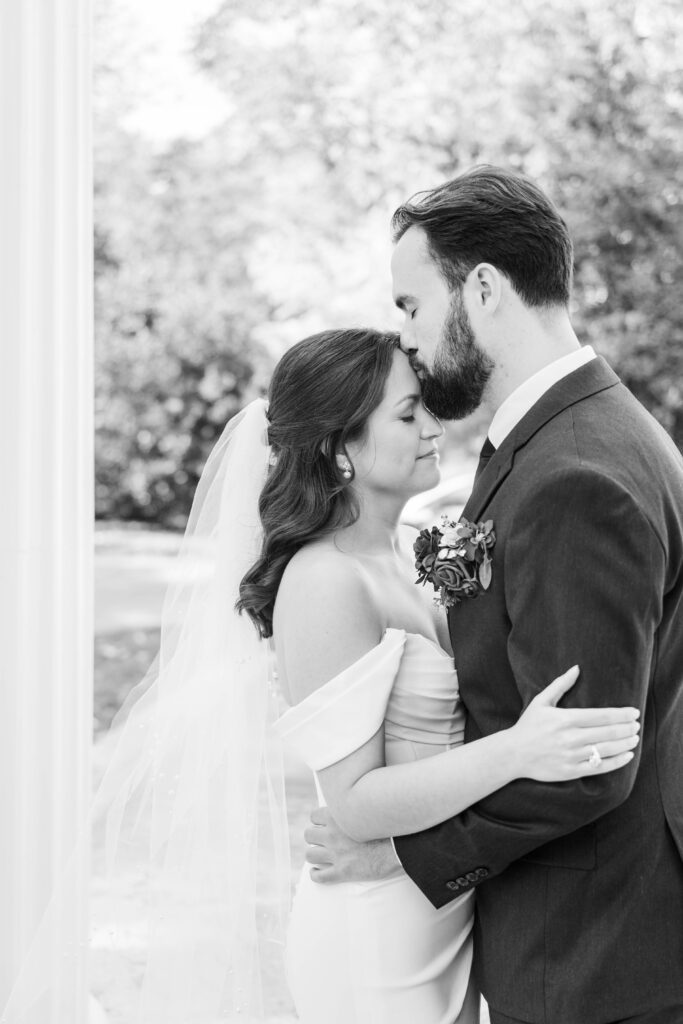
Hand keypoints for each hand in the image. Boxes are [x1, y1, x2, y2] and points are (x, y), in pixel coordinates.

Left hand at [304, 806, 402, 883]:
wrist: (398, 848)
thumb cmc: (386, 828)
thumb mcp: (366, 810)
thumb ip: (352, 808)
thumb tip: (348, 805)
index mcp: (338, 817)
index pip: (313, 816)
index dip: (318, 820)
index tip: (323, 824)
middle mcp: (333, 834)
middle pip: (308, 834)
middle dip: (314, 837)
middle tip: (321, 840)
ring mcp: (336, 854)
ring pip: (310, 855)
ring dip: (314, 855)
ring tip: (320, 855)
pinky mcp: (342, 872)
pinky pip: (319, 876)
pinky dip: (316, 874)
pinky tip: (318, 872)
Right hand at [510, 666, 640, 781]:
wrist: (512, 754)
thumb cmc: (528, 726)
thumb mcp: (541, 701)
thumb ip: (560, 684)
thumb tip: (576, 668)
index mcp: (566, 719)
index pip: (602, 715)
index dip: (622, 714)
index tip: (634, 712)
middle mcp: (571, 737)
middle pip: (608, 732)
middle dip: (627, 728)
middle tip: (637, 725)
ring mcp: (572, 755)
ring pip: (606, 749)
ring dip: (625, 744)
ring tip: (635, 738)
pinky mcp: (571, 771)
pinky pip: (599, 767)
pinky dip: (616, 762)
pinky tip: (627, 756)